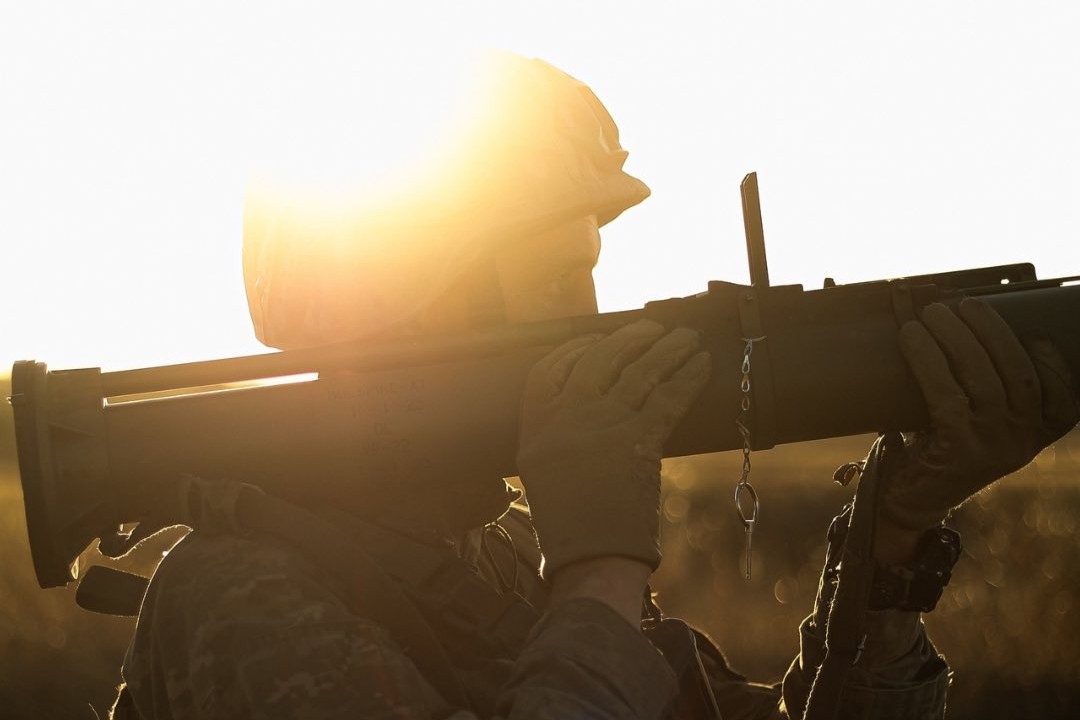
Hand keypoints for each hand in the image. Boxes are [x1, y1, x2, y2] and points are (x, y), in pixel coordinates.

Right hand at [517, 320, 710, 577]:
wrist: (591, 558)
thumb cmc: (569, 524)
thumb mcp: (542, 472)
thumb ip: (557, 436)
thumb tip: (588, 405)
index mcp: (537, 427)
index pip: (549, 369)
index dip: (576, 349)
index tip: (597, 339)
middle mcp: (567, 418)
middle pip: (599, 360)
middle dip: (630, 338)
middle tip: (653, 328)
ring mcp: (603, 426)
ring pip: (639, 372)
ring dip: (668, 349)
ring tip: (686, 337)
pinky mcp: (638, 441)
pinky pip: (667, 398)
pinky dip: (688, 378)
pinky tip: (701, 364)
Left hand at [879, 298, 1078, 535]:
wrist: (912, 498)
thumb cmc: (942, 444)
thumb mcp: (979, 420)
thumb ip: (990, 388)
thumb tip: (969, 326)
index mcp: (1037, 434)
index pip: (1064, 397)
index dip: (1055, 362)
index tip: (1035, 332)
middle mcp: (1023, 441)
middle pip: (1019, 374)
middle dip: (991, 331)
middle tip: (962, 305)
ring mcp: (994, 447)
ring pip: (983, 378)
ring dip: (955, 337)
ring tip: (933, 314)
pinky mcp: (959, 450)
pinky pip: (946, 393)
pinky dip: (927, 359)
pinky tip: (912, 338)